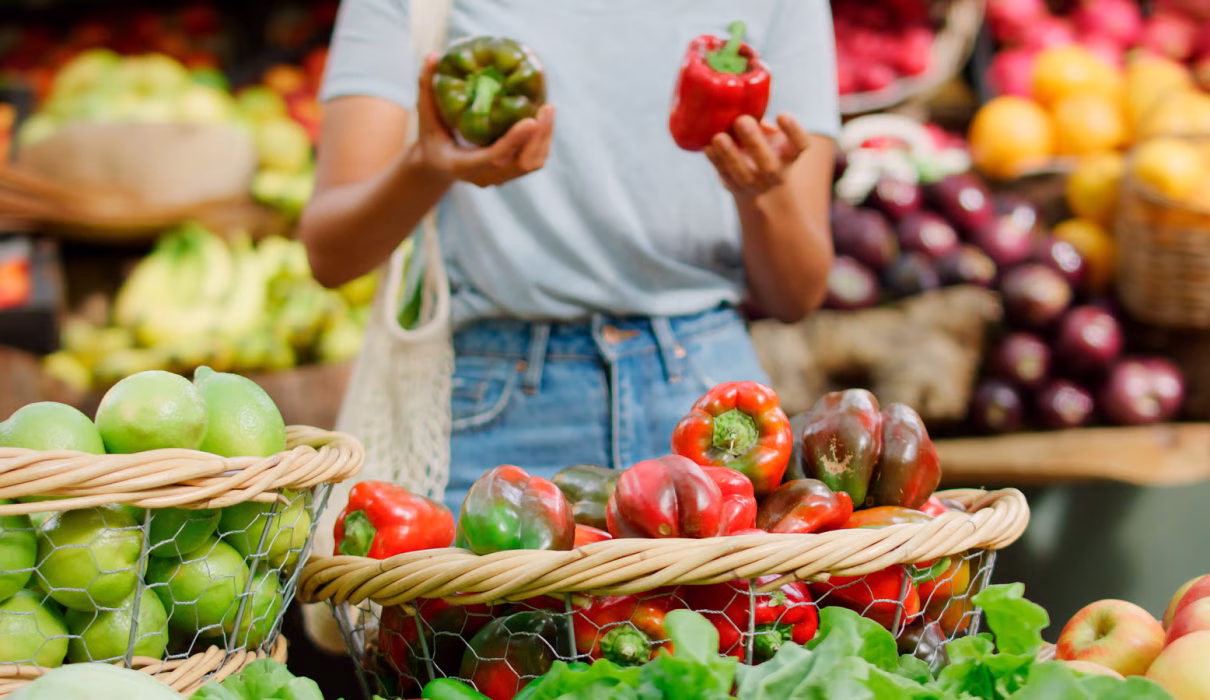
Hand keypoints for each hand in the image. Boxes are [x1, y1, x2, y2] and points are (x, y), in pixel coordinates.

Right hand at [415, 53, 554, 187]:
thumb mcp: (424, 113)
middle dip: (538, 136)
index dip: (514, 141)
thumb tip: (433, 55)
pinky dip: (542, 141)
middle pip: (521, 163)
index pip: (494, 158)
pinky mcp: (509, 174)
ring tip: (548, 108)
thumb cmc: (430, 136)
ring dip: (544, 138)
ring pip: (532, 164)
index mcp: (462, 166)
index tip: (531, 120)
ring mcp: (499, 178)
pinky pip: (533, 161)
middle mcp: (484, 177)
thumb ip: (426, 87)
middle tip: (547, 106)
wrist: (436, 166)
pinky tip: (544, 117)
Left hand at [704, 113, 811, 197]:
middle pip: (769, 165)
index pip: (801, 145)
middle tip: (741, 120)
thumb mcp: (767, 133)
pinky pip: (726, 177)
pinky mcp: (737, 189)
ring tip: (718, 137)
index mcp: (790, 154)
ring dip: (730, 155)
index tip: (782, 114)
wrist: (755, 182)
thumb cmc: (761, 145)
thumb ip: (759, 120)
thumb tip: (740, 98)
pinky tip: (708, 148)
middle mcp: (777, 173)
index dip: (794, 131)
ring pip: (744, 175)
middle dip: (755, 142)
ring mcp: (756, 185)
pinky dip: (716, 162)